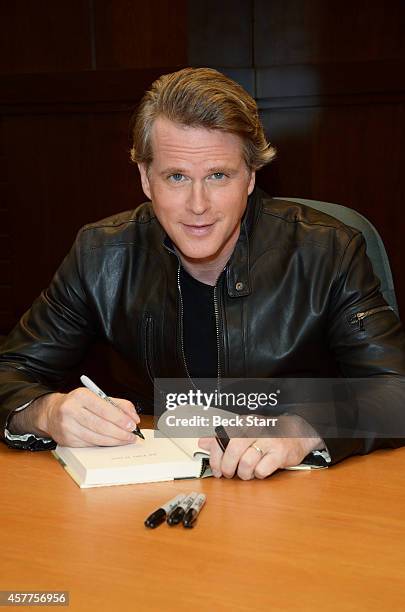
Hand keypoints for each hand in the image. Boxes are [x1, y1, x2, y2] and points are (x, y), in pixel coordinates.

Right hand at [9, 388, 139, 446]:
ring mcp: (67, 427)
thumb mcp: (96, 397)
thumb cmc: (78, 404)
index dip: (120, 418)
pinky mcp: (67, 441)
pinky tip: (113, 442)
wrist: (52, 413)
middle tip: (132, 435)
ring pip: (96, 437)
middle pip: (101, 425)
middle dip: (120, 432)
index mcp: (80, 396)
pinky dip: (104, 444)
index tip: (132, 424)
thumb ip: (117, 404)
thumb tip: (133, 417)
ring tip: (126, 440)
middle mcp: (71, 410)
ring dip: (115, 441)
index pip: (104, 409)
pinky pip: (90, 444)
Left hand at [198, 417, 322, 479]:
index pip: (222, 439)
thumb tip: (202, 442)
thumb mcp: (243, 433)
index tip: (216, 469)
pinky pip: (262, 470)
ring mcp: (268, 441)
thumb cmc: (266, 435)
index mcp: (243, 423)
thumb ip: (222, 438)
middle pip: (233, 450)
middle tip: (228, 474)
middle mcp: (255, 429)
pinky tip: (259, 471)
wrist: (296, 433)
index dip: (216, 457)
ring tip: (246, 473)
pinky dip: (258, 475)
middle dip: (227, 467)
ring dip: (243, 473)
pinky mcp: (279, 454)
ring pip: (246, 462)